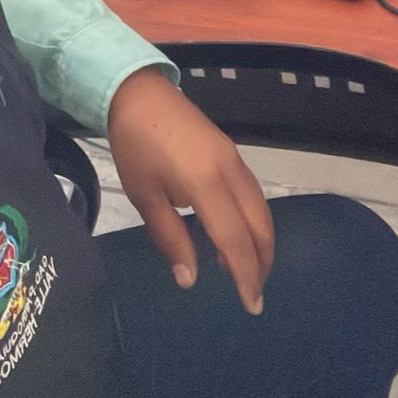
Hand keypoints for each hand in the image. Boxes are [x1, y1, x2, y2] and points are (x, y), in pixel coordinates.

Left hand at [106, 66, 274, 314]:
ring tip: (244, 271)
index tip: (250, 305)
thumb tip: (190, 279)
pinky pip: (252, 193)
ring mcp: (234, 158)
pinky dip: (252, 220)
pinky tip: (235, 234)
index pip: (236, 241)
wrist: (138, 91)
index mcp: (206, 184)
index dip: (246, 276)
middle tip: (253, 294)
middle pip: (260, 226)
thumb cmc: (135, 145)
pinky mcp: (231, 151)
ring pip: (261, 209)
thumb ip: (171, 238)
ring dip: (260, 243)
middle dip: (261, 263)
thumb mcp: (144, 196)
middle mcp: (230, 171)